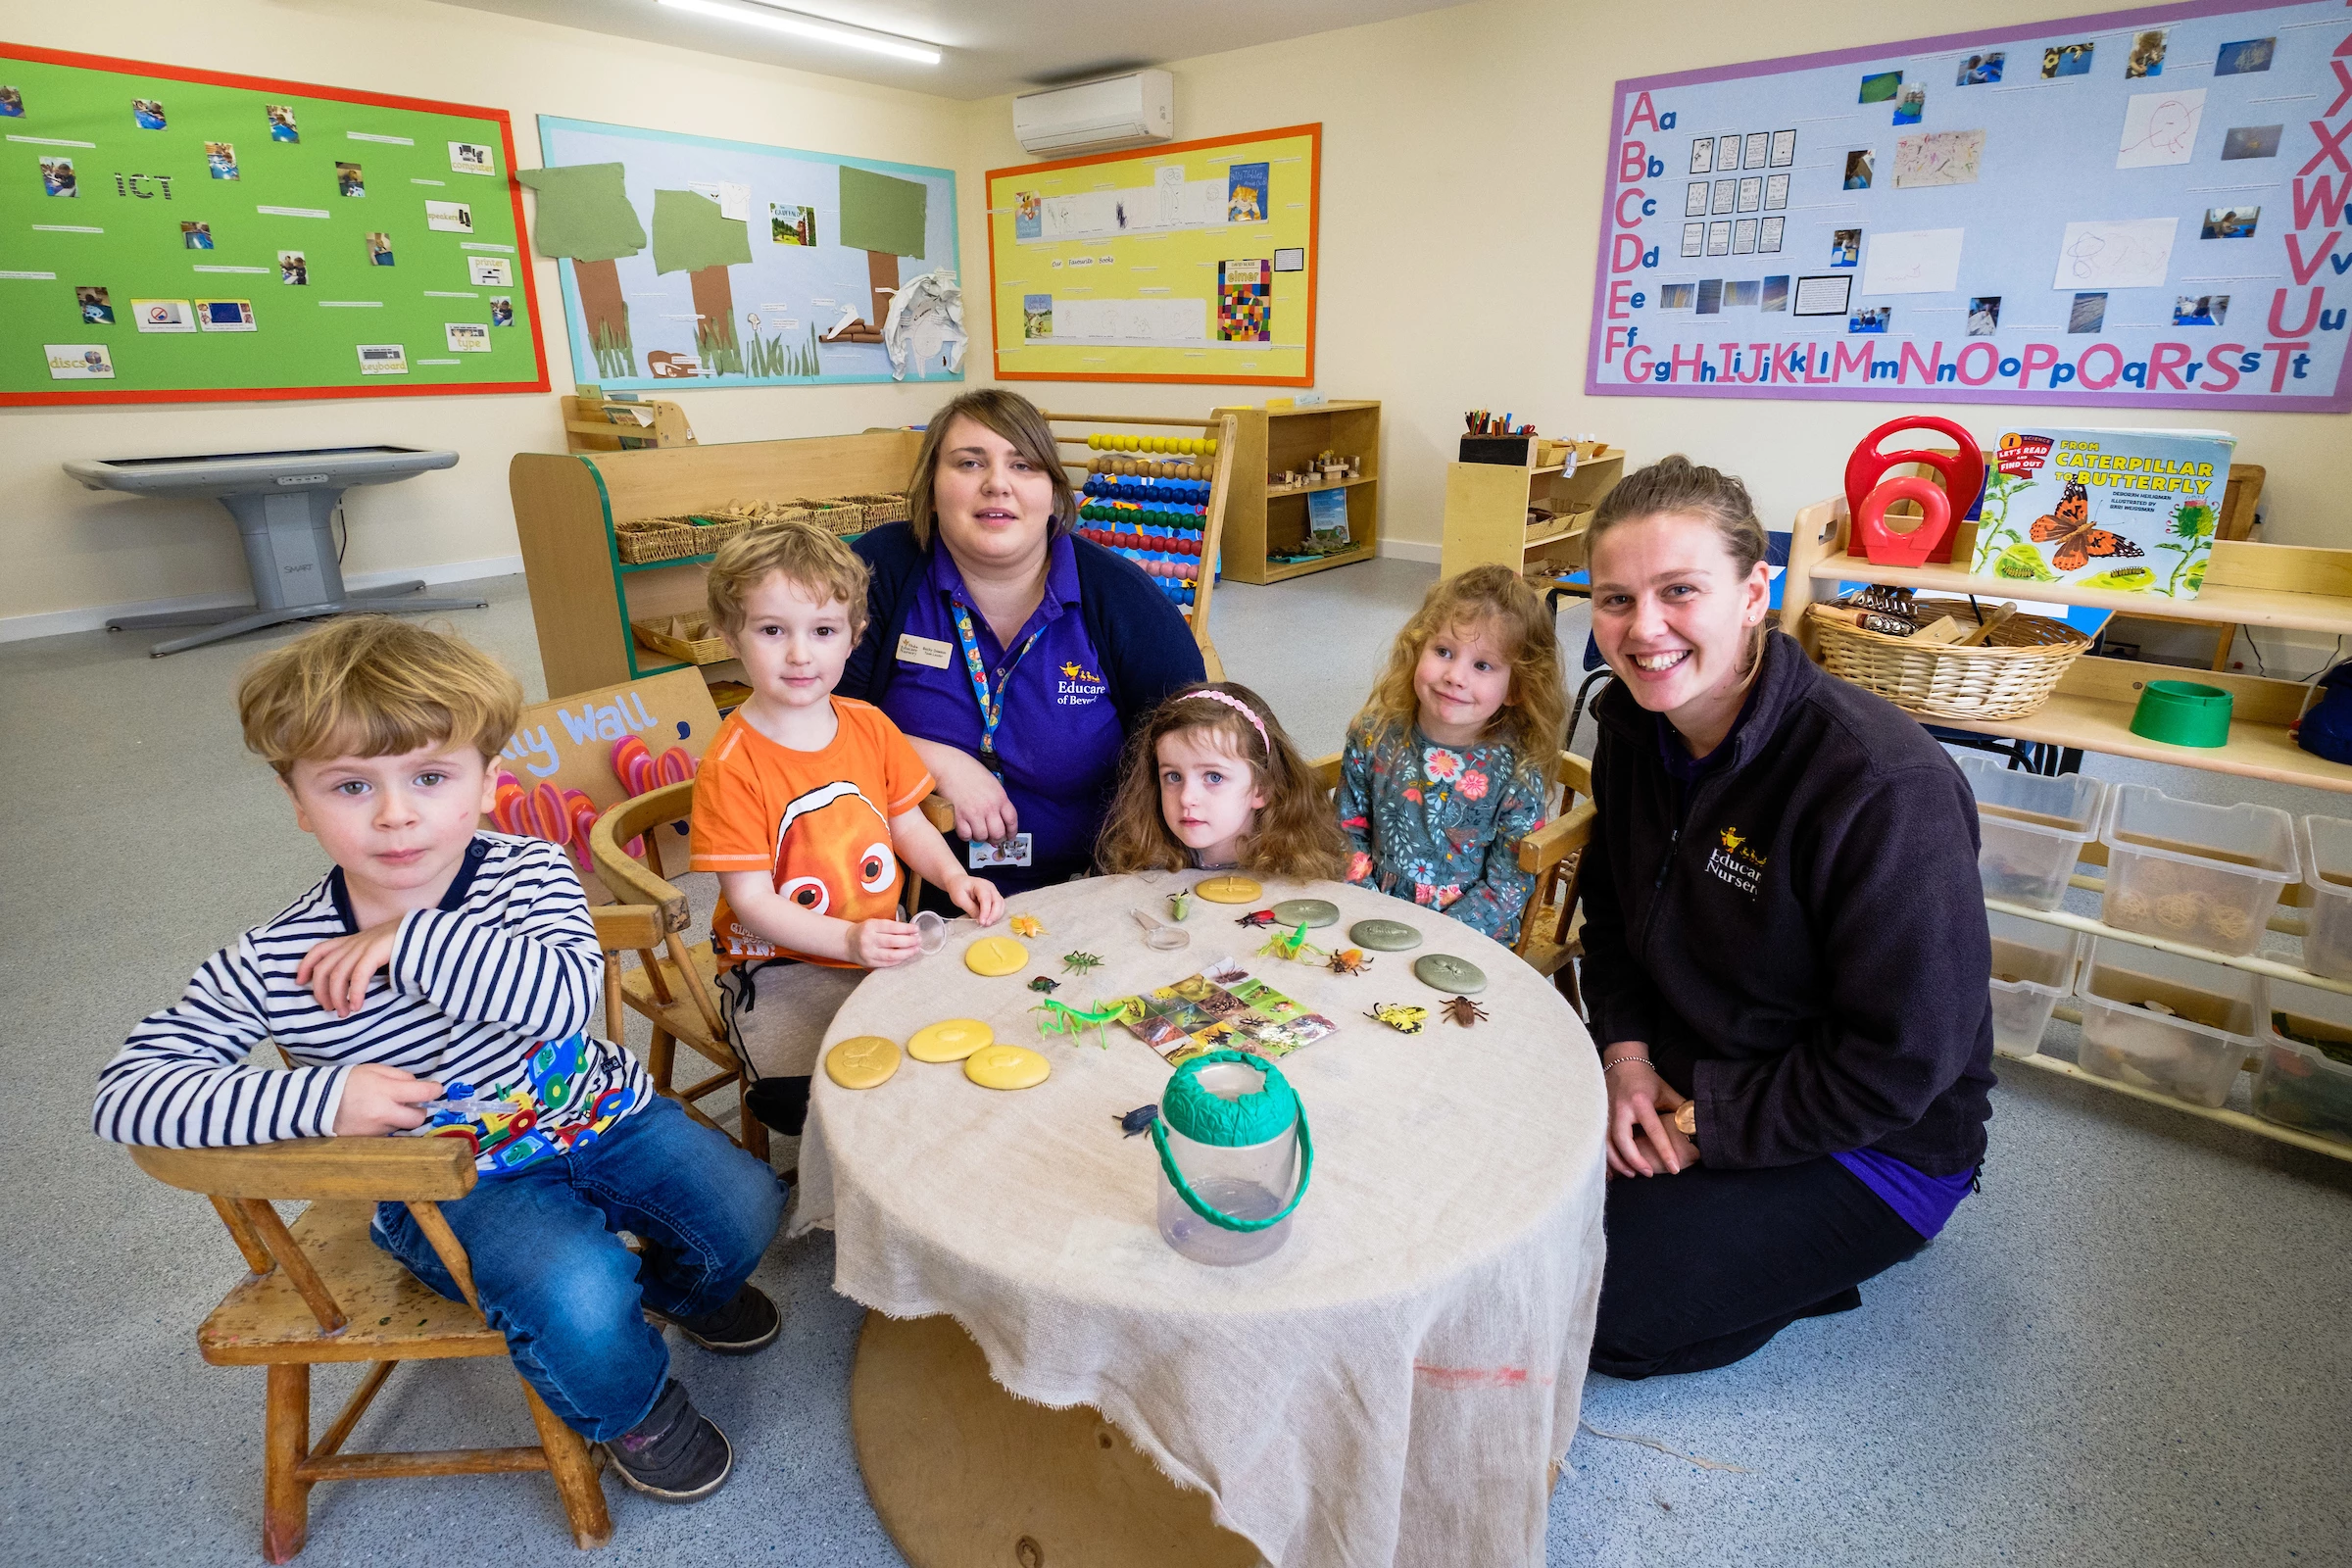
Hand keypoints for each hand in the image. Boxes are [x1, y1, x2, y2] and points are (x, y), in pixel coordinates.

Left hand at [298, 920, 402, 1017]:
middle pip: (324, 968)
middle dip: (320, 991)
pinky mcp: (375, 952)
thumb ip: (363, 962)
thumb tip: (353, 984)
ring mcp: (364, 947)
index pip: (319, 950)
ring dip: (337, 997)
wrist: (425, 931)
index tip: (299, 982)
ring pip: (337, 975)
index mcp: (351, 941)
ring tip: (343, 1013)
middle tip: (328, 1008)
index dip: (305, 966)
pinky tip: (357, 1006)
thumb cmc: (404, 945)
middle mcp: (353, 943)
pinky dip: (354, 994)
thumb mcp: (376, 950)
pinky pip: (358, 976)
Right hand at [332, 1062, 443, 1136]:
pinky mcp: (369, 1140)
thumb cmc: (347, 1081)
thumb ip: (399, 1076)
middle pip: (418, 1118)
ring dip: (401, 1118)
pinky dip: (387, 1125)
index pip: (423, 1093)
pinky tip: (374, 1117)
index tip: (436, 1088)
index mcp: (387, 1091)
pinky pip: (387, 1133)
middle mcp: (385, 1112)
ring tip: (386, 1108)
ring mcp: (377, 1129)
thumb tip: (417, 1085)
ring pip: (402, 1127)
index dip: (435, 1090)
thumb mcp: (374, 1069)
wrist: (316, 1103)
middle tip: (412, 1103)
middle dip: (419, 1111)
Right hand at [848, 917, 923, 967]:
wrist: (847, 943)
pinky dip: (899, 960)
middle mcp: (869, 939)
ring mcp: (868, 953)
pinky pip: (887, 963)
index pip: (892, 927)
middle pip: (893, 941)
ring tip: (916, 949)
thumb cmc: (865, 931)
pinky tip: (906, 956)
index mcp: (871, 926)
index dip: (906, 929)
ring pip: (891, 955)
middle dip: (909, 941)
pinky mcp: (869, 963)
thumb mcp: (874, 923)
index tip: (916, 929)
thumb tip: (911, 931)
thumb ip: (890, 927)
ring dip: (906, 952)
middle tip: (918, 940)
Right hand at [932, 749, 1018, 845]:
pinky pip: (966, 836)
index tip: (1009, 836)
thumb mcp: (991, 782)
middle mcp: (989, 807)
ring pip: (982, 837)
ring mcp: (974, 813)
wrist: (948, 766)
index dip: (1011, 832)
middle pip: (998, 833)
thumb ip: (997, 799)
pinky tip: (965, 829)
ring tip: (976, 831)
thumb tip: (999, 816)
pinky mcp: (958, 817)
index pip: (1012, 820)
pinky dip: (966, 835)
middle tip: (992, 838)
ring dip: (980, 837)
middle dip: (996, 838)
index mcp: (1000, 797)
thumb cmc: (968, 771)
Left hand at [949, 874, 1003, 925]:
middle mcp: (990, 887)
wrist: (959, 882)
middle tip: (986, 924)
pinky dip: (997, 914)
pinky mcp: (994, 897)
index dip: (985, 911)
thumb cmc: (958, 888)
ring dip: (996, 916)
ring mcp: (994, 891)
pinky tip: (990, 920)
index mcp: (980, 885)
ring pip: (1001, 904)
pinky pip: (1000, 906)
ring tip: (987, 924)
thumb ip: (970, 908)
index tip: (981, 922)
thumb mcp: (959, 899)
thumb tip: (979, 918)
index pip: (986, 899)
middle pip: (997, 901)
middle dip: (993, 915)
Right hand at [1603, 1051, 1691, 1177]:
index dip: (1665, 1151)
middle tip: (1648, 1173)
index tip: (1674, 1168)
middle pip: (1623, 1140)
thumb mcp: (1666, 1092)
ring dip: (1619, 1162)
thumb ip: (1680, 1110)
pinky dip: (1606, 1157)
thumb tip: (1697, 1129)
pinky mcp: (1599, 1116)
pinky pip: (1600, 1141)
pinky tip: (1614, 1169)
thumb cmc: (1647, 1079)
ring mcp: (1606, 1112)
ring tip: (1632, 1173)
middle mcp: (1621, 1108)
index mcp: (1640, 1101)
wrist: (1622, 1062)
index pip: (1654, 1130)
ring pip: (1607, 1143)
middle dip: (1635, 1161)